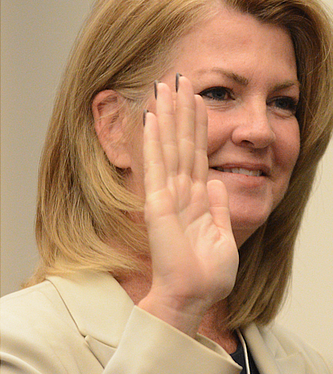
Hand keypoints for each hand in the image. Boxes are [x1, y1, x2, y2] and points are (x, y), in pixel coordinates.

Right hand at [139, 77, 237, 336]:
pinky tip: (152, 116)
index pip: (196, 153)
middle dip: (180, 109)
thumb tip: (217, 181)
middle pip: (181, 142)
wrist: (192, 295)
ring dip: (168, 114)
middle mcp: (179, 190)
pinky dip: (155, 140)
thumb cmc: (206, 274)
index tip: (195, 98)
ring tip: (165, 85)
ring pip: (170, 145)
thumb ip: (217, 206)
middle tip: (176, 78)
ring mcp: (167, 194)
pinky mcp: (158, 202)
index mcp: (196, 198)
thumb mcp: (222, 235)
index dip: (196, 125)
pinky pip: (157, 165)